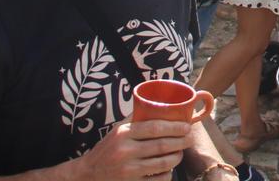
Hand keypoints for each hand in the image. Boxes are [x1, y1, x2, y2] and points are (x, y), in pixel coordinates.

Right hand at [72, 119, 192, 180]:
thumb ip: (136, 120)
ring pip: (163, 163)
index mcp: (123, 134)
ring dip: (177, 156)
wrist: (88, 174)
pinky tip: (170, 168)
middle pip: (162, 145)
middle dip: (182, 141)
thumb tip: (161, 105)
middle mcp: (125, 151)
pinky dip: (168, 174)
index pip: (155, 127)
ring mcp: (129, 170)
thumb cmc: (107, 149)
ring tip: (181, 152)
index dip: (175, 126)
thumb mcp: (117, 131)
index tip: (187, 126)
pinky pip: (158, 179)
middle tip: (191, 138)